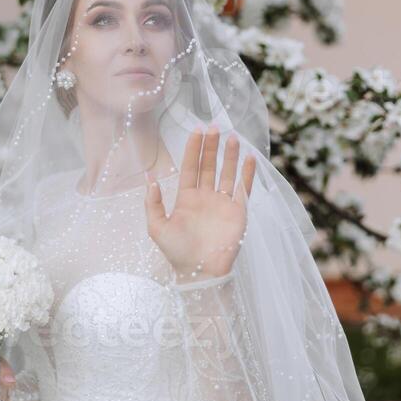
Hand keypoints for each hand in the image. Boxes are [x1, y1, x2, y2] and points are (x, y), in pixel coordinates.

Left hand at [145, 128, 255, 283]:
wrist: (200, 273)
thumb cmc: (177, 252)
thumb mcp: (156, 227)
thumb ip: (152, 202)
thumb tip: (150, 178)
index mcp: (187, 198)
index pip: (191, 167)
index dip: (194, 149)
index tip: (197, 130)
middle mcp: (205, 197)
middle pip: (209, 165)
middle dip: (212, 146)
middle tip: (215, 127)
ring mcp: (223, 203)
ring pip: (227, 173)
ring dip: (230, 155)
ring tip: (232, 137)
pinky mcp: (238, 212)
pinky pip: (243, 188)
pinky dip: (247, 173)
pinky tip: (250, 158)